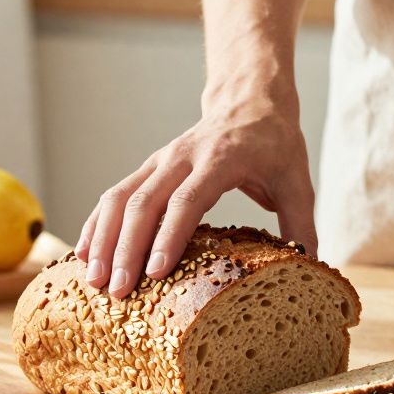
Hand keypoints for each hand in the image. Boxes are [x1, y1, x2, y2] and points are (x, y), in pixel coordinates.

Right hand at [75, 99, 314, 298]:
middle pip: (144, 202)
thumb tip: (308, 268)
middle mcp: (182, 157)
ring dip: (103, 239)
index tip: (156, 273)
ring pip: (120, 197)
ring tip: (93, 281)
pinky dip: (96, 224)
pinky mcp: (148, 168)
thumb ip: (302, 224)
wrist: (250, 101)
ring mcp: (160, 161)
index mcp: (220, 159)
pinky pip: (114, 195)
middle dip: (127, 249)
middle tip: (118, 291)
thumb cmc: (276, 145)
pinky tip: (85, 254)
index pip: (187, 200)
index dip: (170, 236)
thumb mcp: (298, 181)